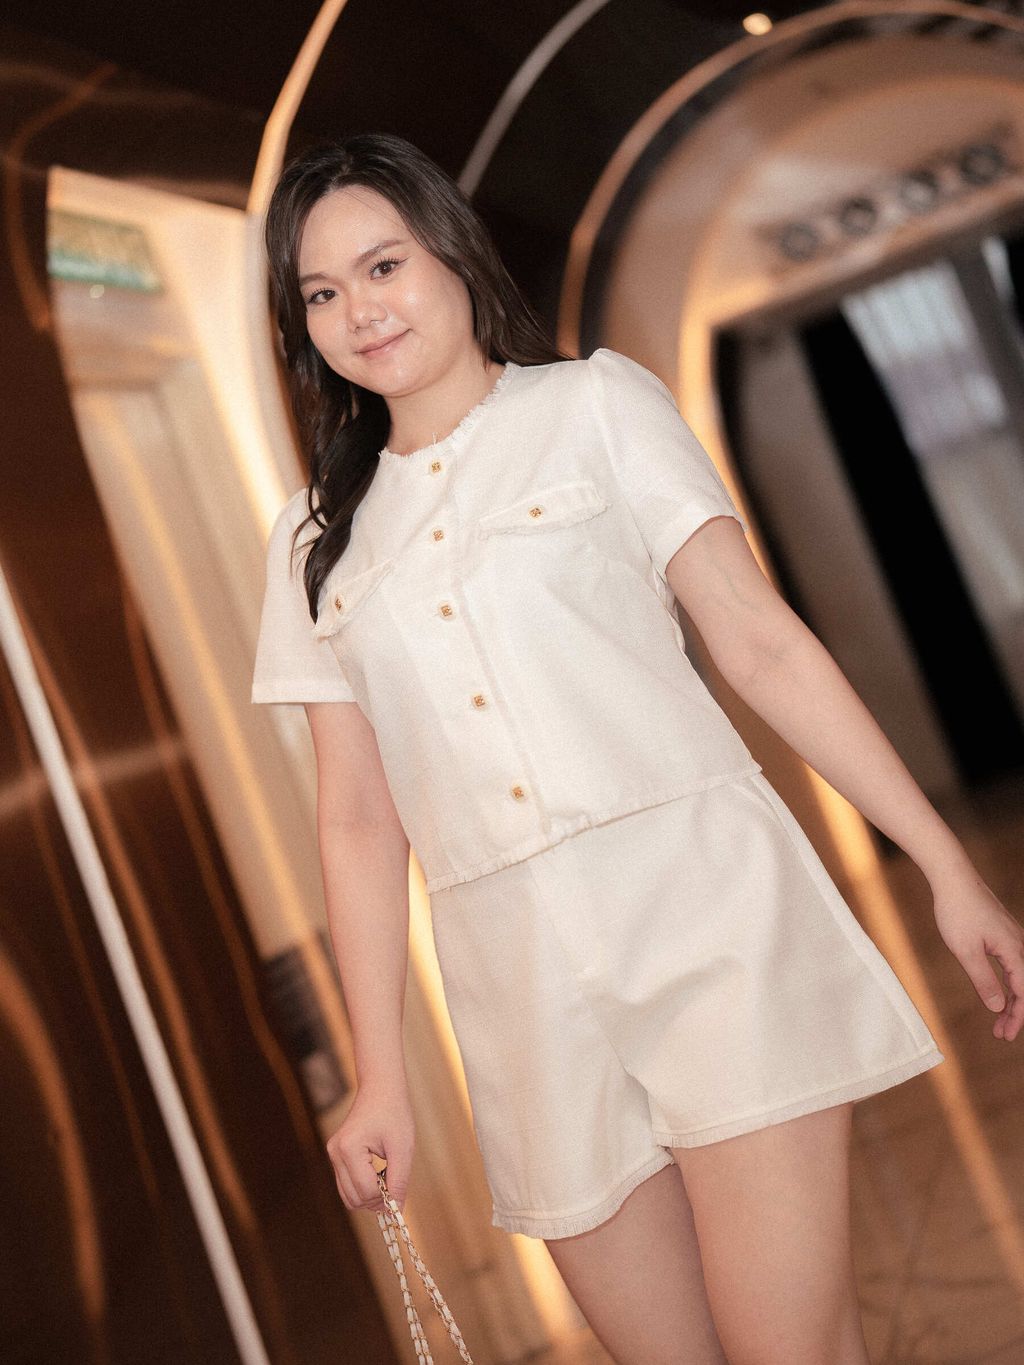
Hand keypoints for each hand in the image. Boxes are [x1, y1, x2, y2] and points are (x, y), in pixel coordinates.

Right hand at [326, 1076, 414, 1213]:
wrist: (381, 1088)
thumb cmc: (394, 1113)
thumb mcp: (402, 1148)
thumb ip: (399, 1181)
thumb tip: (397, 1211)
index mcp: (349, 1148)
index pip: (366, 1191)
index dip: (386, 1197)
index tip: (401, 1190)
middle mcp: (335, 1153)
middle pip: (354, 1198)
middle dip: (376, 1199)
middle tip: (396, 1183)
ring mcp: (333, 1154)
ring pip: (348, 1196)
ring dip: (369, 1195)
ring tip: (388, 1176)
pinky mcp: (336, 1155)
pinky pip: (347, 1184)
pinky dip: (363, 1187)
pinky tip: (379, 1173)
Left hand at [931, 863, 1023, 1040]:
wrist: (953, 878)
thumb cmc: (957, 912)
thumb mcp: (966, 951)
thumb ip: (983, 981)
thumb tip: (998, 1007)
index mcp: (1015, 951)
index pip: (1023, 993)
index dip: (1017, 1017)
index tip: (1007, 1036)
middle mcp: (1020, 945)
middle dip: (1015, 1013)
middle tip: (1001, 1034)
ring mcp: (1012, 938)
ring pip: (1019, 976)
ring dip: (1011, 999)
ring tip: (998, 1019)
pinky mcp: (1003, 933)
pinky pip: (1012, 964)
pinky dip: (1007, 983)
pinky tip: (997, 991)